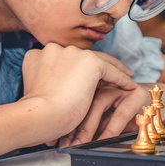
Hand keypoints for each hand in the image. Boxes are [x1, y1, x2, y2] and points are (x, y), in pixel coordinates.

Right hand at [20, 43, 136, 144]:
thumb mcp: (39, 91)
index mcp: (39, 55)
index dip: (78, 67)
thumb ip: (49, 83)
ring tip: (125, 77)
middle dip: (96, 65)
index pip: (65, 59)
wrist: (37, 116)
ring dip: (113, 69)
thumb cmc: (35, 114)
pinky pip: (111, 69)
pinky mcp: (90, 61)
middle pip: (82, 56)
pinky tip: (129, 85)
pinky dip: (121, 78)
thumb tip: (59, 91)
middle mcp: (55, 49)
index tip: (86, 76)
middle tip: (110, 74)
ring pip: (99, 60)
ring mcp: (73, 53)